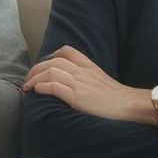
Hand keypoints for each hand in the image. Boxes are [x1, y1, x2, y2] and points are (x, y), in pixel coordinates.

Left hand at [22, 46, 142, 122]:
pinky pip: (54, 86)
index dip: (52, 55)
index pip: (67, 51)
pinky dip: (42, 87)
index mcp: (89, 66)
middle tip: (28, 78)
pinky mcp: (77, 97)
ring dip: (35, 79)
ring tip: (27, 87)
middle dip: (36, 68)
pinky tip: (36, 91)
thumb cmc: (118, 99)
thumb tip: (78, 85)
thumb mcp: (102, 81)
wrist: (130, 105)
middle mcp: (82, 71)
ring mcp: (79, 83)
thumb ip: (89, 78)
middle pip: (53, 61)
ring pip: (50, 72)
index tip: (44, 64)